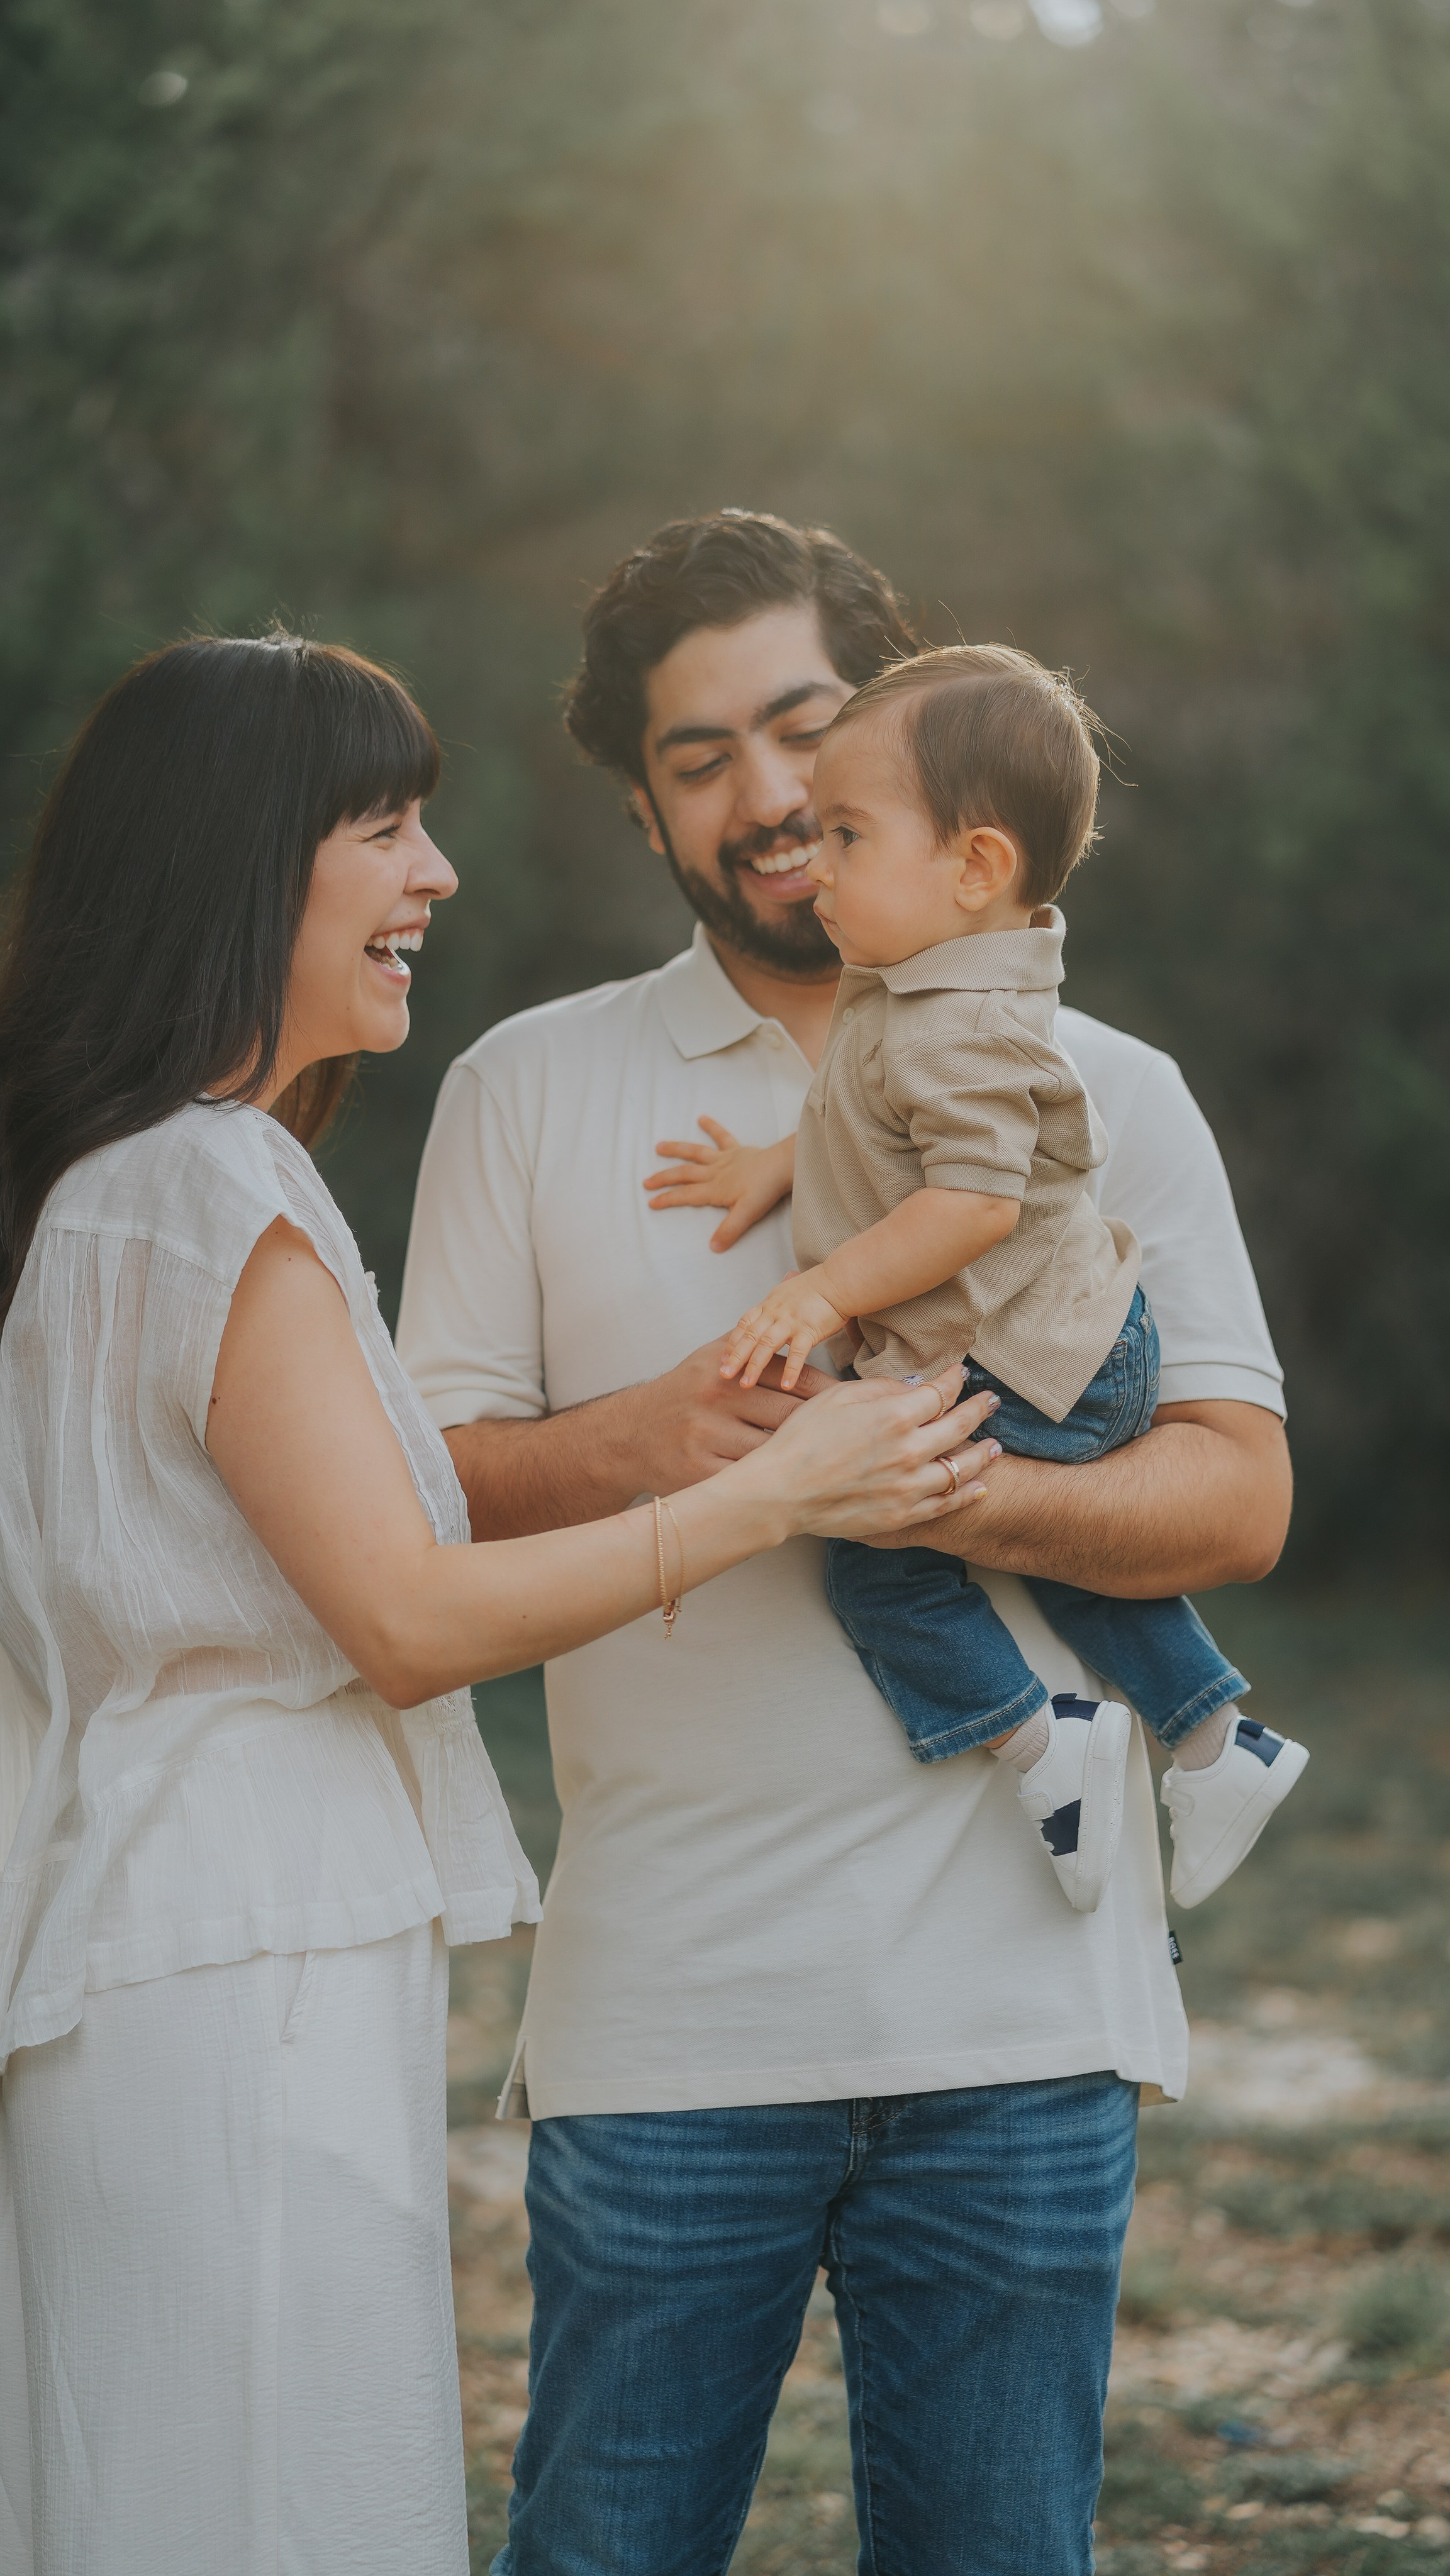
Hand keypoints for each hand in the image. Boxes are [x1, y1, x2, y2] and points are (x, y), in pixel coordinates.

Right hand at [629, 1335, 836, 1491]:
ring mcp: (706, 1435)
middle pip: (790, 1416)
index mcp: (727, 1366)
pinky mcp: (698, 1472)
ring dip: (799, 1461)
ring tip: (824, 1467)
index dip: (829, 1397)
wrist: (628, 1435)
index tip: (852, 1411)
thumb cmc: (685, 1393)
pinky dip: (770, 1485)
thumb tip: (796, 1275)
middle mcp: (716, 1396)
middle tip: (851, 1444)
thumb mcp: (716, 1352)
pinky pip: (749, 1481)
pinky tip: (786, 1486)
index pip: (794, 1380)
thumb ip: (760, 1327)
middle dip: (822, 1432)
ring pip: (774, 1451)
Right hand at [643, 1120, 794, 1251]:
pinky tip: (701, 1118)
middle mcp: (714, 1172)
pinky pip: (721, 1136)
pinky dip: (711, 1127)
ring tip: (659, 1147)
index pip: (686, 1195)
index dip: (667, 1199)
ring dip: (676, 1150)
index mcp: (714, 1189)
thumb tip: (713, 1247)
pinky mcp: (737, 1150)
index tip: (651, 1202)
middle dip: (664, 1178)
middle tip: (646, 1181)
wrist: (783, 1166)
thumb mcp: (746, 1215)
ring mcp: (724, 1159)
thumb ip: (729, 1231)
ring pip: (695, 1153)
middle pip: (684, 1174)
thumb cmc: (765, 1191)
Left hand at [722, 1268, 847, 1391]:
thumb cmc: (818, 1287)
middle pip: (750, 1336)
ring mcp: (790, 1320)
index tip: (722, 1359)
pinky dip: (790, 1370)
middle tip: (724, 1375)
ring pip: (766, 1345)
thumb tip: (769, 1302)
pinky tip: (785, 1386)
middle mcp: (775, 1312)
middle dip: (735, 1357)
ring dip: (755, 1366)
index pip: (744, 1324)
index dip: (732, 1342)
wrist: (840, 1280)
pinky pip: (797, 1352)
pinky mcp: (808, 1329)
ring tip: (745, 1384)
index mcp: (769, 1304)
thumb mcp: (789, 1290)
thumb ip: (778, 1301)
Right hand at [727, 1369, 1002, 1541]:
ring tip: (996, 1446)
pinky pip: (946, 1503)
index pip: (940, 1393)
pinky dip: (967, 1494)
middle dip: (980, 1409)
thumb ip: (880, 1389)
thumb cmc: (801, 1440)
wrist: (780, 1492)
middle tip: (992, 1401)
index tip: (961, 1373)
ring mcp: (909, 1487)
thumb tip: (914, 1386)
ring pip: (962, 1468)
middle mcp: (910, 1451)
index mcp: (894, 1416)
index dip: (954, 1380)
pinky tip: (980, 1486)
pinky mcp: (902, 1514)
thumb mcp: (837, 1397)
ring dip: (983, 1454)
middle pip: (960, 1426)